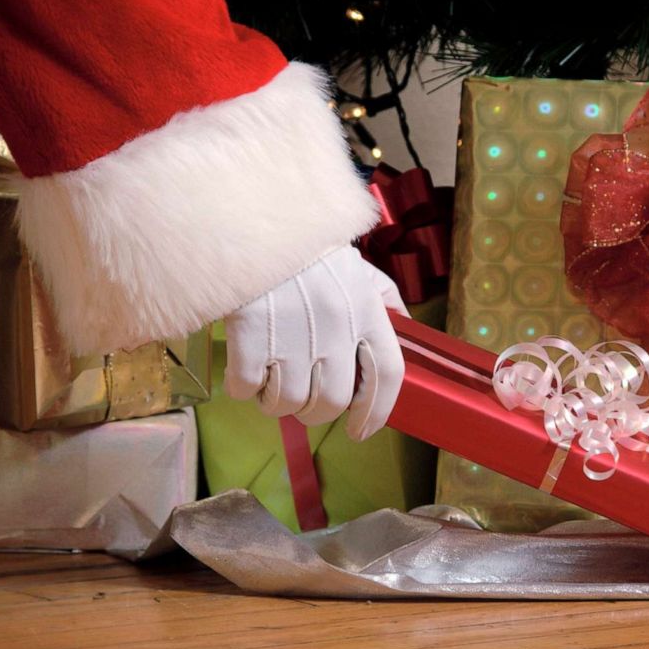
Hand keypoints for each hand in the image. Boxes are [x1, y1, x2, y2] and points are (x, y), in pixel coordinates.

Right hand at [224, 246, 405, 439]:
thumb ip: (384, 300)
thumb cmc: (307, 247)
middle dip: (317, 413)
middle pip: (334, 401)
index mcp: (367, 311)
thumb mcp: (359, 267)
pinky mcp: (251, 334)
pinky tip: (244, 372)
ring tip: (271, 381)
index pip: (388, 376)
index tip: (361, 431)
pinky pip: (248, 388)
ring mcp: (293, 333)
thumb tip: (404, 329)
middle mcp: (336, 327)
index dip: (376, 413)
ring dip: (277, 402)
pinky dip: (245, 389)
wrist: (253, 217)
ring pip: (288, 402)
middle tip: (304, 402)